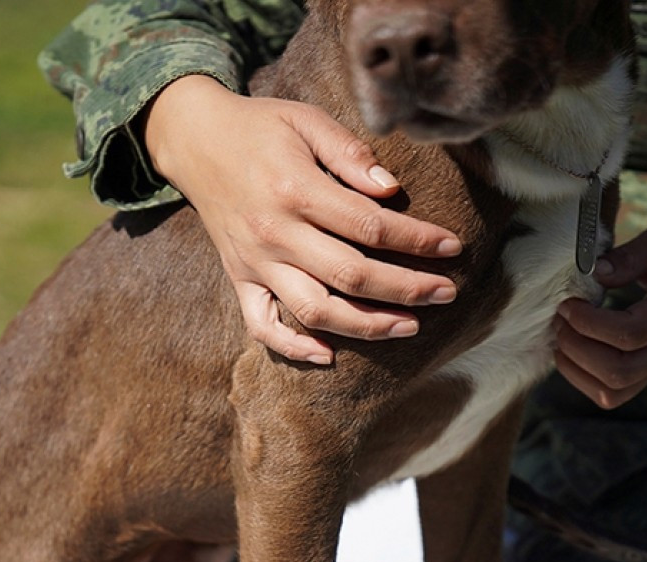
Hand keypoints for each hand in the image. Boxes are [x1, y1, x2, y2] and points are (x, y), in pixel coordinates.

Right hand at [142, 75, 461, 364]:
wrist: (194, 139)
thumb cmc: (260, 127)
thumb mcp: (307, 120)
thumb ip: (350, 153)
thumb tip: (391, 189)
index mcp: (296, 190)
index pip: (370, 227)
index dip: (417, 241)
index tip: (452, 247)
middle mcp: (275, 233)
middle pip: (351, 275)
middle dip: (407, 289)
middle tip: (446, 293)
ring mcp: (254, 261)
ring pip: (314, 309)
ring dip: (366, 325)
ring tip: (408, 326)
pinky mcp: (239, 277)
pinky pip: (261, 325)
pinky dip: (292, 347)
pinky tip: (328, 356)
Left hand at [554, 218, 646, 407]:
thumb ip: (631, 255)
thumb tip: (593, 272)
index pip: (630, 335)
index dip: (589, 323)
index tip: (567, 302)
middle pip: (619, 372)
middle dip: (577, 348)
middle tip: (560, 318)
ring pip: (613, 391)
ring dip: (576, 368)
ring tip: (562, 334)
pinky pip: (613, 392)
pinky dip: (583, 379)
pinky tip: (571, 350)